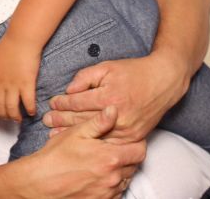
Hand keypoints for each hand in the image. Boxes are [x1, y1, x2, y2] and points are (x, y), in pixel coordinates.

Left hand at [0, 33, 39, 120]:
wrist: (22, 38)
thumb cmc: (9, 44)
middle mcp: (0, 84)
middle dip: (4, 115)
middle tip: (10, 117)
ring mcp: (13, 84)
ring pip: (11, 108)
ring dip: (15, 116)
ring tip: (19, 118)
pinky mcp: (26, 83)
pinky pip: (27, 102)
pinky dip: (30, 109)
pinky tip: (32, 112)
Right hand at [23, 106, 144, 198]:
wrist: (40, 183)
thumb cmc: (56, 157)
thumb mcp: (76, 133)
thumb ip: (98, 122)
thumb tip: (114, 110)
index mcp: (110, 158)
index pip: (139, 150)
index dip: (136, 143)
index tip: (127, 139)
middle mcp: (113, 178)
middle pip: (134, 165)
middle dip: (128, 156)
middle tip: (114, 149)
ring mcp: (108, 193)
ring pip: (126, 180)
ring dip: (121, 171)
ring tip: (104, 162)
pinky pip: (116, 193)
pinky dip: (112, 184)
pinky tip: (99, 176)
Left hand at [43, 50, 191, 142]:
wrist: (163, 81)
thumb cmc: (134, 72)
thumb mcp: (108, 66)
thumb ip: (85, 77)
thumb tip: (69, 90)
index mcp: (109, 96)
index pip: (78, 102)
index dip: (62, 103)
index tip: (52, 104)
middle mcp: (118, 115)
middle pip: (82, 120)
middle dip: (61, 120)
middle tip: (46, 120)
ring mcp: (127, 129)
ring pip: (94, 135)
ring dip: (72, 135)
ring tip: (54, 134)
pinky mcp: (134, 137)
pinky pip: (109, 143)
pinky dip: (93, 143)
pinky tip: (81, 143)